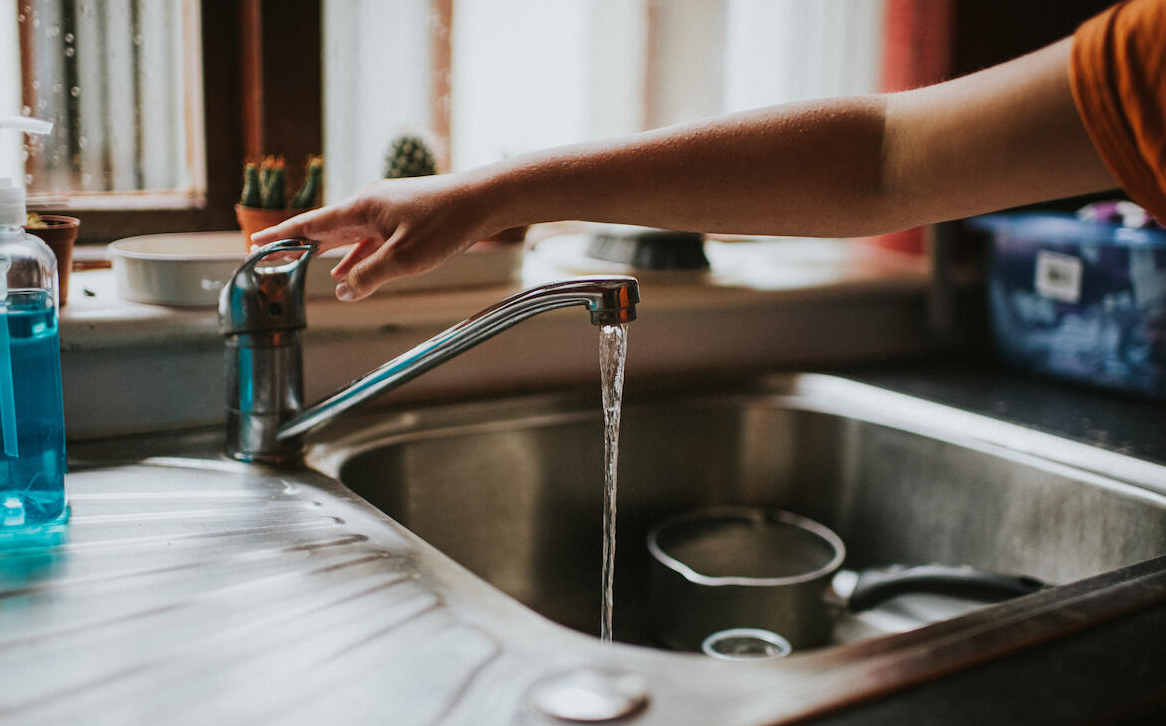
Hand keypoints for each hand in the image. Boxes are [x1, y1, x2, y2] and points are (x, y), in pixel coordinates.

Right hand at [250, 173, 493, 300]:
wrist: (483, 200)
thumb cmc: (445, 224)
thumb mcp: (403, 259)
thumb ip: (369, 276)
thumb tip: (343, 290)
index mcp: (360, 208)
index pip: (309, 224)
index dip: (281, 235)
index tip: (255, 243)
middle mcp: (367, 204)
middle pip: (323, 227)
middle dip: (297, 243)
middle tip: (270, 255)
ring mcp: (385, 208)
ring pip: (347, 234)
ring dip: (326, 252)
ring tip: (303, 267)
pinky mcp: (402, 216)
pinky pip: (368, 238)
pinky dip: (354, 254)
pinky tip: (349, 271)